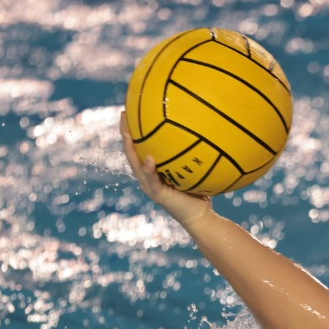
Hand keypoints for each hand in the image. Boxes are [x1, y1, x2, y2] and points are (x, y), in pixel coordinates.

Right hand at [119, 111, 213, 228]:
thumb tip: (204, 128)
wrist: (201, 217)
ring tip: (127, 131)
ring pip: (135, 164)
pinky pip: (151, 180)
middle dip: (125, 134)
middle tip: (123, 114)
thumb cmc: (201, 192)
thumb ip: (193, 153)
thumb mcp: (194, 169)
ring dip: (130, 147)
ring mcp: (150, 186)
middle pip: (131, 152)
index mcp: (153, 171)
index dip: (133, 131)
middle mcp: (147, 177)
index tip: (130, 111)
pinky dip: (149, 169)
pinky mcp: (158, 194)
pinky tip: (149, 158)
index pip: (139, 147)